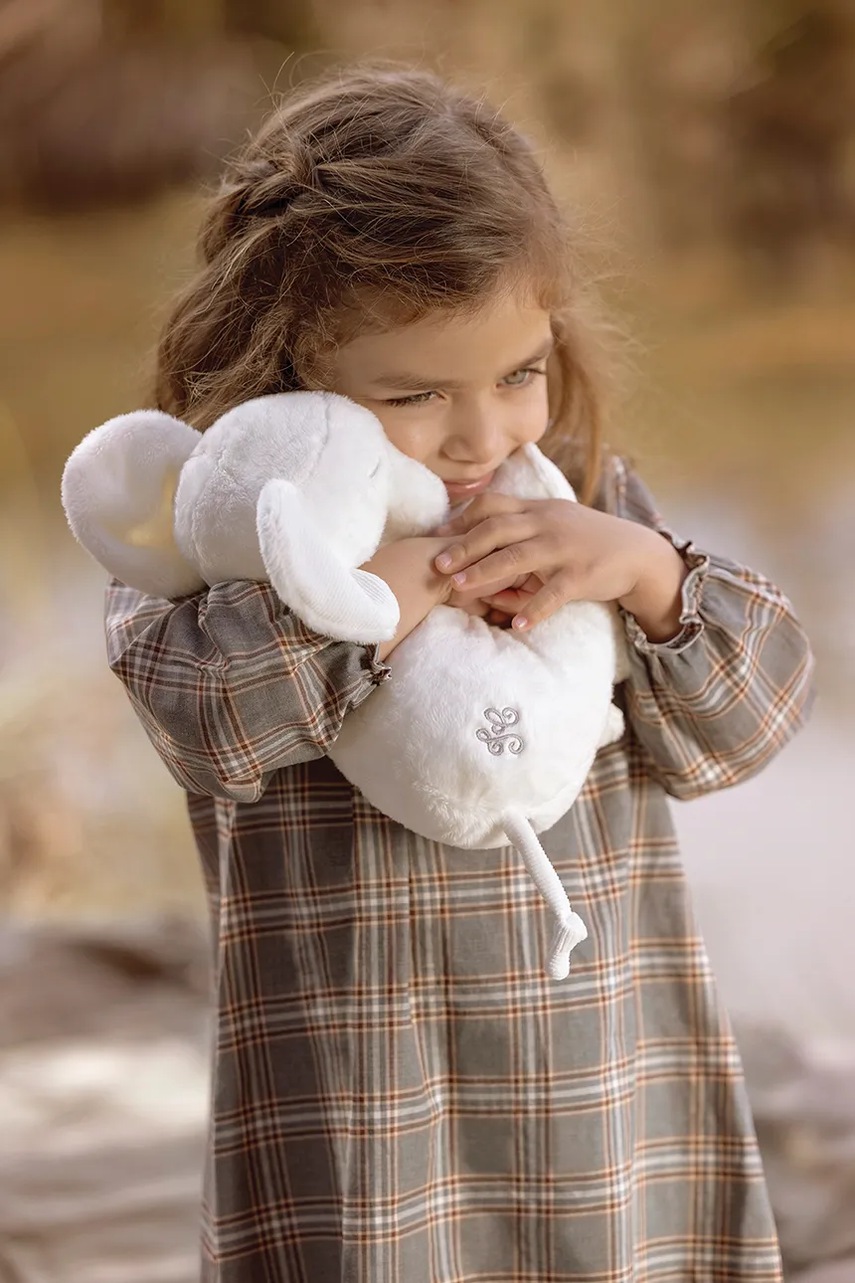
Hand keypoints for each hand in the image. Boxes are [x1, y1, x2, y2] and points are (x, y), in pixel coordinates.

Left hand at [433, 493, 688, 639]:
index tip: (436, 534)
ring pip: (518, 557)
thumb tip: (479, 558)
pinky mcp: (581, 574)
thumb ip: (519, 536)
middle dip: (464, 546)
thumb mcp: (553, 528)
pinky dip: (534, 610)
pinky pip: (553, 594)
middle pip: (497, 528)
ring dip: (486, 572)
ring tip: (461, 588)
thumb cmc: (585, 541)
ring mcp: (564, 548)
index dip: (461, 519)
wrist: (636, 552)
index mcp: (536, 510)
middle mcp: (547, 523)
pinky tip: (517, 626)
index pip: (492, 505)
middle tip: (437, 564)